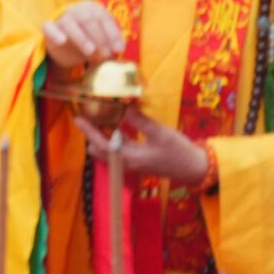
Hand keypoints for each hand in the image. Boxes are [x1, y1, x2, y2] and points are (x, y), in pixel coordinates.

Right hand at [43, 0, 126, 69]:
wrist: (67, 48)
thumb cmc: (89, 40)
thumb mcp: (102, 39)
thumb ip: (110, 40)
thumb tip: (119, 48)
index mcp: (91, 8)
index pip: (103, 17)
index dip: (112, 33)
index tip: (118, 49)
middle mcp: (75, 9)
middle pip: (87, 19)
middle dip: (99, 37)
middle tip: (105, 54)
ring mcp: (60, 18)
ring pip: (69, 23)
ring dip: (81, 38)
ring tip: (90, 51)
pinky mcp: (48, 28)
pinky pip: (48, 27)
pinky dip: (55, 33)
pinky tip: (62, 41)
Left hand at [77, 109, 209, 186]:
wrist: (195, 169)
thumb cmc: (179, 151)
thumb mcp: (159, 133)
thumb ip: (139, 120)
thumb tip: (122, 104)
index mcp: (129, 158)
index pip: (100, 144)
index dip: (88, 130)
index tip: (78, 118)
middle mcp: (126, 163)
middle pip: (99, 150)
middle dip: (91, 135)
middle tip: (89, 116)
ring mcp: (132, 164)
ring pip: (108, 151)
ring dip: (101, 137)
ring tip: (100, 118)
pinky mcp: (138, 162)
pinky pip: (117, 151)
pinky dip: (112, 140)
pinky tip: (116, 126)